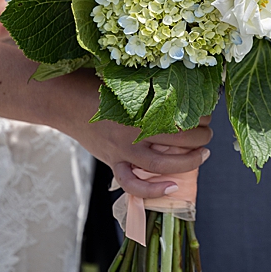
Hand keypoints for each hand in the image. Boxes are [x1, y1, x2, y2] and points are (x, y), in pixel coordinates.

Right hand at [55, 71, 212, 198]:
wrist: (62, 100)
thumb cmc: (94, 84)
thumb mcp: (126, 81)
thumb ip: (150, 88)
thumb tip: (181, 88)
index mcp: (139, 107)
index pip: (180, 116)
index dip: (200, 116)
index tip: (207, 112)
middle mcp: (133, 131)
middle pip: (178, 139)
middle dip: (201, 137)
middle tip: (208, 133)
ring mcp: (122, 150)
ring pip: (162, 164)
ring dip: (189, 161)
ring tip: (203, 154)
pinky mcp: (112, 162)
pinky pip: (132, 184)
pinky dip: (153, 190)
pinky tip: (173, 187)